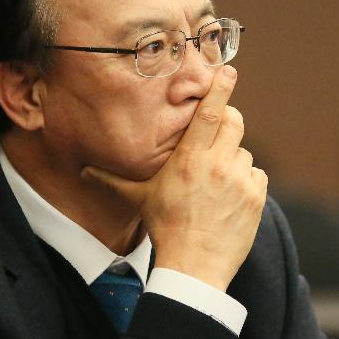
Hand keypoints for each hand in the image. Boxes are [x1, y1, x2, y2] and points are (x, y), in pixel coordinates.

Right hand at [81, 66, 268, 290]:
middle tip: (215, 135)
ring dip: (233, 159)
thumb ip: (113, 179)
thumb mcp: (139, 199)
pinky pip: (255, 174)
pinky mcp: (256, 197)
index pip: (209, 112)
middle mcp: (217, 165)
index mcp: (189, 159)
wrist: (194, 267)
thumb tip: (82, 171)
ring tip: (216, 182)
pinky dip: (245, 180)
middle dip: (227, 121)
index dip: (220, 88)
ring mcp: (240, 181)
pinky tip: (229, 197)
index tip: (229, 71)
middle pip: (234, 122)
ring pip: (244, 152)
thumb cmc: (165, 229)